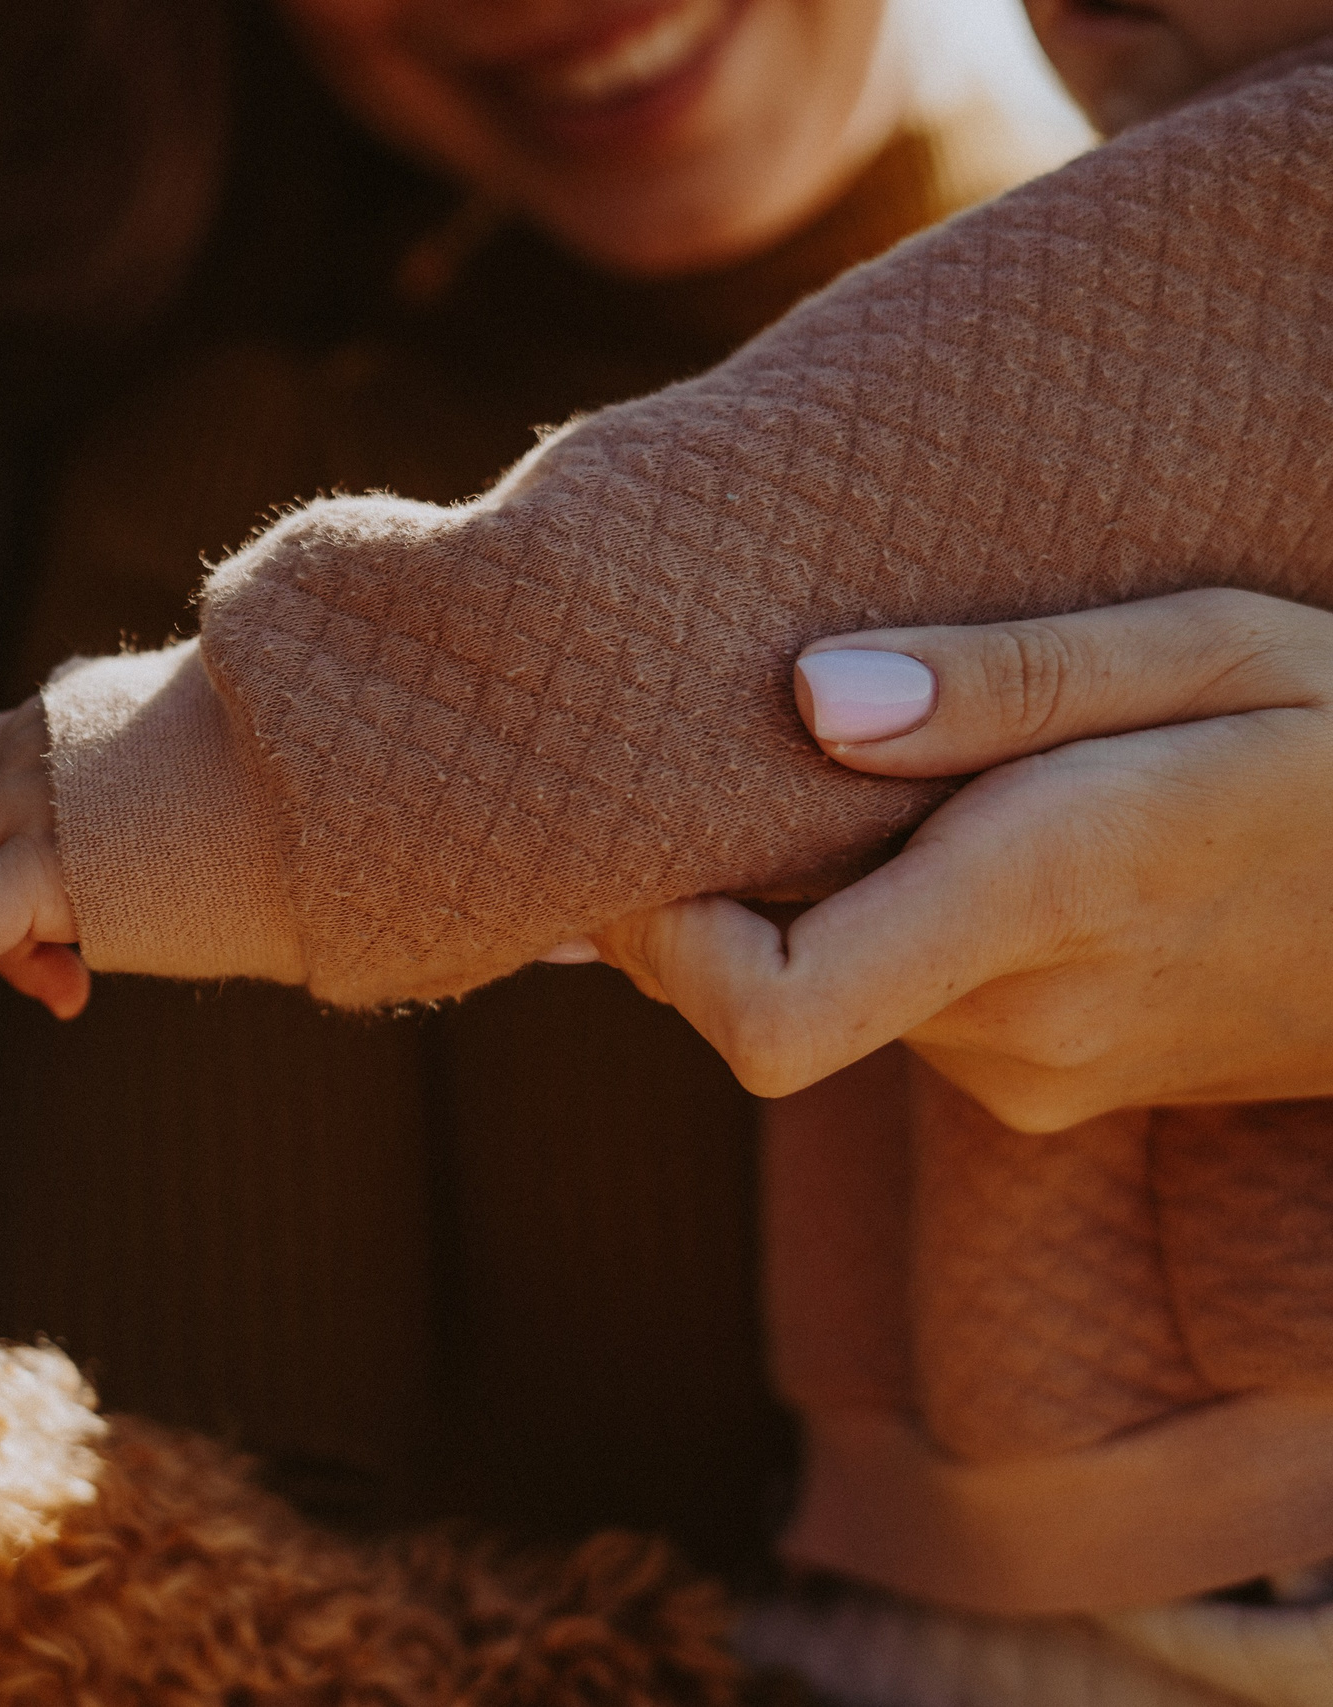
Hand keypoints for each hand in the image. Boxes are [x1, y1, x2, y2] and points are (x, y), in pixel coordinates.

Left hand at [590, 588, 1332, 1130]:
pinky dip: (881, 924)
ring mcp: (1033, 1077)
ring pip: (831, 989)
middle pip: (764, 989)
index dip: (660, 942)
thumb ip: (1001, 681)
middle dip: (724, 883)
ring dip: (818, 892)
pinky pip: (898, 1005)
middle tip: (734, 748)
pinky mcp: (1044, 1091)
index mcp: (1045, 898)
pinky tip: (953, 834)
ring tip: (892, 770)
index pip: (763, 1016)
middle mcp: (1019, 1024)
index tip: (650, 830)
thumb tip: (803, 699)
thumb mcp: (1210, 649)